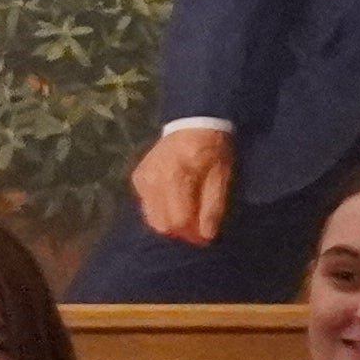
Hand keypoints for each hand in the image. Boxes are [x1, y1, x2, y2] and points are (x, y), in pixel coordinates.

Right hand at [130, 123, 234, 246]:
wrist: (194, 122)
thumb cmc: (213, 150)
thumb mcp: (221, 177)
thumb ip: (213, 207)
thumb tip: (206, 236)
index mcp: (176, 178)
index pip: (179, 221)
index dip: (193, 234)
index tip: (206, 237)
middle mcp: (153, 180)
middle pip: (162, 224)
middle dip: (180, 231)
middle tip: (197, 227)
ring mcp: (143, 178)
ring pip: (151, 218)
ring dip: (169, 221)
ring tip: (186, 213)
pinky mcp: (138, 177)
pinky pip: (146, 206)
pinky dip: (160, 209)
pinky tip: (174, 199)